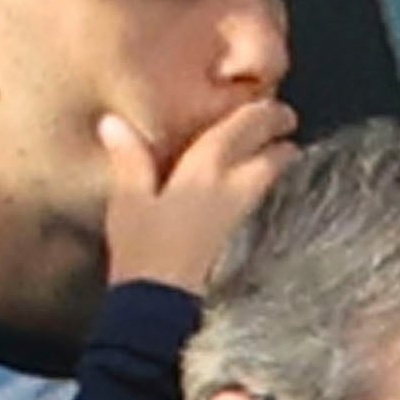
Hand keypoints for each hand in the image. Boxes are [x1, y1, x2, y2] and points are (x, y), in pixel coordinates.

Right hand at [100, 94, 293, 299]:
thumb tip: (114, 121)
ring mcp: (238, 213)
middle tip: (285, 120)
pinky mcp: (236, 233)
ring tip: (277, 147)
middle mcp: (231, 186)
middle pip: (269, 155)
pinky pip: (258, 194)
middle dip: (279, 135)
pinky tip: (251, 182)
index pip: (243, 129)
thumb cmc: (142, 247)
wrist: (159, 299)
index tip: (269, 100)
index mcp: (206, 168)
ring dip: (276, 159)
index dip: (260, 112)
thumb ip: (129, 159)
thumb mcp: (128, 199)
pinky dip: (262, 180)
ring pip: (268, 176)